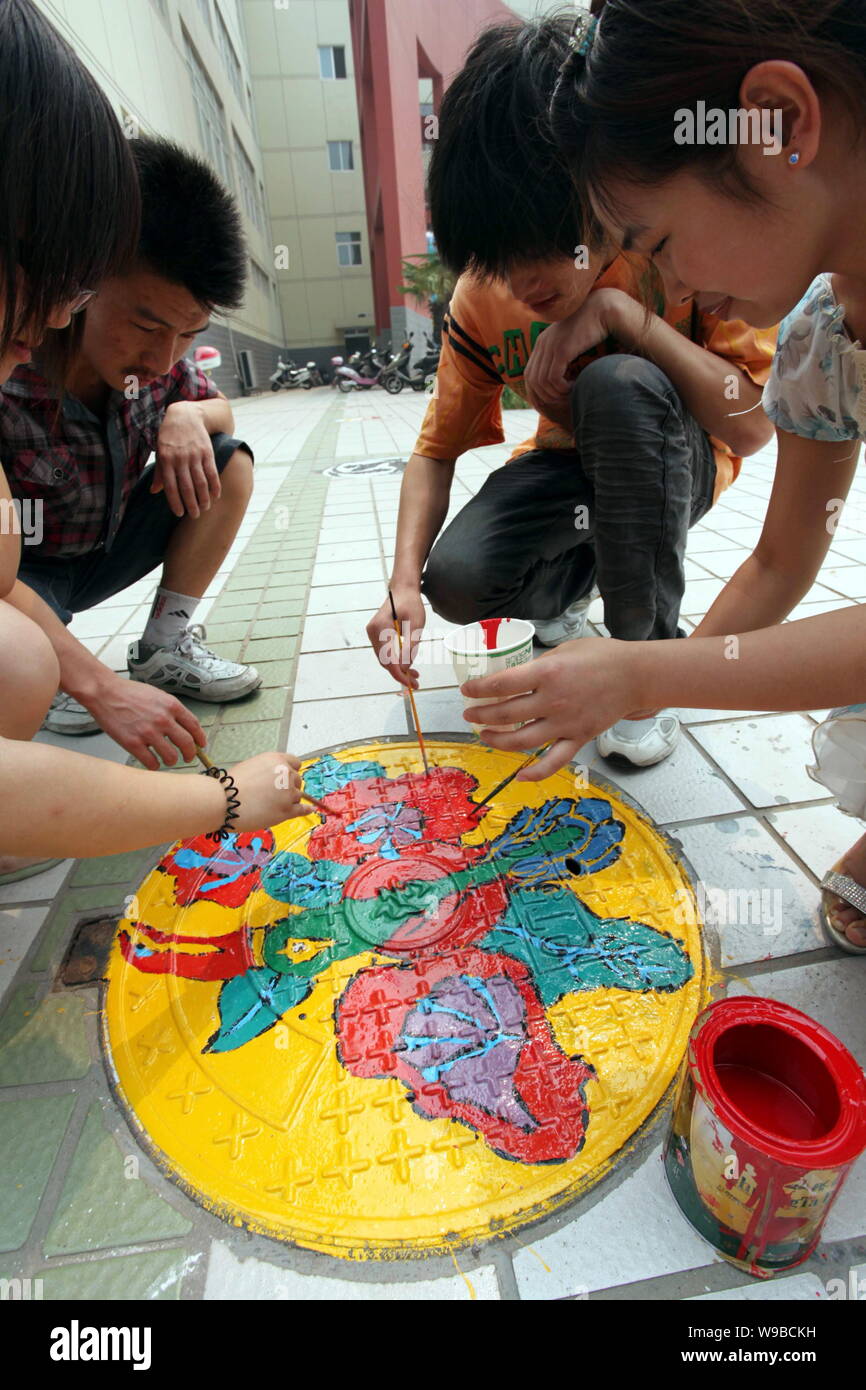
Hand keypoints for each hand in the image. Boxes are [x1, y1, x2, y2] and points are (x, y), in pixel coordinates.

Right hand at [81, 674, 205, 769]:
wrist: (105, 692)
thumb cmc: (128, 692)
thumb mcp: (157, 694)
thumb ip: (171, 710)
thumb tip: (184, 726)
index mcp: (171, 705)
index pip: (194, 726)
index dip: (200, 739)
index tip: (201, 745)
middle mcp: (163, 719)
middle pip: (187, 744)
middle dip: (190, 754)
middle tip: (188, 757)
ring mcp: (148, 732)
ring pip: (171, 757)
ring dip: (172, 761)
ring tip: (167, 759)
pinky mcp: (133, 743)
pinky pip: (151, 763)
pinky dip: (154, 766)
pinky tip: (152, 762)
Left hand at [152, 402, 220, 517]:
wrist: (184, 416)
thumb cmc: (169, 437)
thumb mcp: (160, 452)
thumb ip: (160, 473)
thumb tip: (154, 491)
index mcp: (166, 460)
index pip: (171, 486)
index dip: (175, 502)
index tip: (179, 514)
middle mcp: (180, 459)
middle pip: (187, 487)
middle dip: (191, 504)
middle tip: (195, 516)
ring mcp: (194, 455)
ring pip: (201, 482)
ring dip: (204, 498)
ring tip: (205, 508)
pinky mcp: (207, 452)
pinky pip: (212, 472)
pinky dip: (215, 485)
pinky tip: (215, 496)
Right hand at [230, 752, 306, 830]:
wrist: (223, 801)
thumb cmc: (230, 786)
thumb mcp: (251, 767)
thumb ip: (268, 771)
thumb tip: (277, 779)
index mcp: (276, 760)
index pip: (295, 763)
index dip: (291, 771)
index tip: (288, 778)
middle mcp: (285, 774)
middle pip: (297, 780)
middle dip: (289, 786)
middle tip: (276, 794)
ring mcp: (287, 793)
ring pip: (297, 796)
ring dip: (289, 800)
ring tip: (272, 805)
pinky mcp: (286, 811)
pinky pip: (302, 810)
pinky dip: (306, 810)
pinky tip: (308, 809)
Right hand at [366, 586, 425, 687]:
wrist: (403, 590)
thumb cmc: (411, 604)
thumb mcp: (416, 625)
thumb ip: (410, 647)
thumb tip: (405, 668)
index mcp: (380, 628)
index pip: (388, 659)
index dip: (399, 674)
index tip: (410, 684)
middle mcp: (372, 632)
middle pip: (384, 661)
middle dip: (400, 674)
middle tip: (416, 683)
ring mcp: (373, 633)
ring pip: (385, 659)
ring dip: (399, 669)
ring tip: (415, 676)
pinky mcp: (377, 634)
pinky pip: (386, 652)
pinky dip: (396, 661)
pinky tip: (408, 666)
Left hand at [461, 636, 644, 778]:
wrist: (636, 675)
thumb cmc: (601, 657)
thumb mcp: (564, 651)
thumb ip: (539, 666)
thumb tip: (518, 677)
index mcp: (547, 674)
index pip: (501, 685)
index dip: (479, 689)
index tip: (467, 691)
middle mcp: (553, 701)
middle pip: (506, 714)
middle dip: (481, 716)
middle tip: (470, 714)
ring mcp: (566, 723)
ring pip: (522, 741)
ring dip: (498, 741)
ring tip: (485, 736)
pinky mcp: (579, 738)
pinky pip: (554, 761)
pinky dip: (536, 772)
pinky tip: (521, 776)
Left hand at [523, 288, 635, 416]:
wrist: (603, 309)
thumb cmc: (592, 328)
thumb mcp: (571, 343)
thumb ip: (562, 356)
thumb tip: (560, 377)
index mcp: (541, 343)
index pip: (529, 376)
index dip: (538, 393)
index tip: (554, 400)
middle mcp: (542, 344)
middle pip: (533, 382)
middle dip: (547, 397)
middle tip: (564, 400)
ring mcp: (550, 346)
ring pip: (543, 383)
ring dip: (557, 394)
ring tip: (572, 394)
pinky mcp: (561, 349)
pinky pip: (554, 378)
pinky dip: (563, 388)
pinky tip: (576, 386)